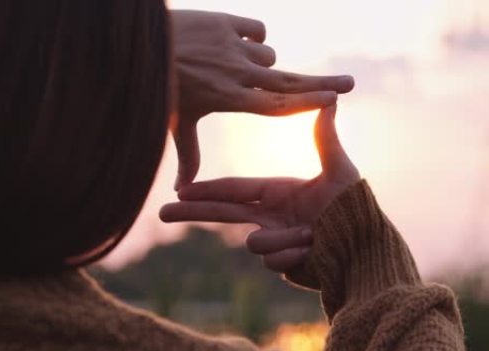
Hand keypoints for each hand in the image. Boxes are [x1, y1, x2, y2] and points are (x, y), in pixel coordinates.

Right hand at [160, 105, 359, 272]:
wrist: (366, 250)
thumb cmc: (356, 209)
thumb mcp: (340, 171)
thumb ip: (325, 139)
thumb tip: (329, 99)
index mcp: (276, 192)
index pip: (233, 189)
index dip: (206, 190)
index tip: (181, 189)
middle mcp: (270, 215)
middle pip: (223, 214)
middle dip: (193, 214)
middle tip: (163, 213)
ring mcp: (273, 239)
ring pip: (255, 244)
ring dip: (283, 239)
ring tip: (312, 235)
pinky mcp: (281, 262)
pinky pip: (272, 261)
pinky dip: (292, 255)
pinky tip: (313, 251)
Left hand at [171, 10, 354, 188]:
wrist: (138, 45)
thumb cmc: (156, 90)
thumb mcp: (176, 124)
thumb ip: (188, 154)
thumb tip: (181, 189)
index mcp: (227, 98)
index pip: (275, 104)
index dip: (306, 103)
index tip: (333, 101)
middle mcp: (236, 72)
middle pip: (288, 80)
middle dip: (321, 82)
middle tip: (350, 82)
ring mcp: (231, 45)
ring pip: (268, 55)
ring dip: (264, 65)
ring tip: (239, 70)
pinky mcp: (225, 22)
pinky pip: (257, 29)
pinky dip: (254, 38)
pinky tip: (241, 45)